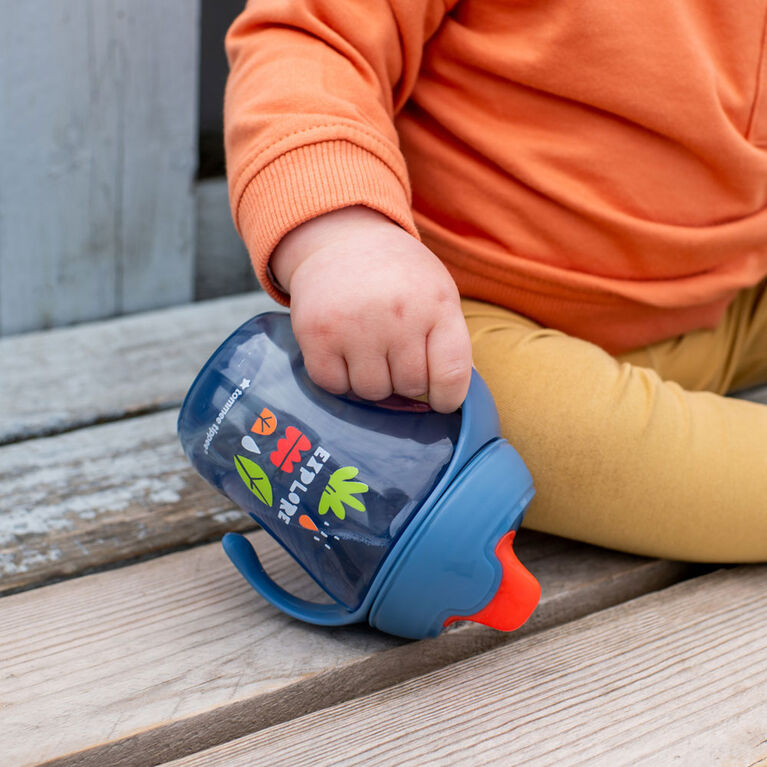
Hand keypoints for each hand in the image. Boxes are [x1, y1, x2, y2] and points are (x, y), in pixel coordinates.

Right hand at [271, 206, 472, 411]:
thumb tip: (448, 398)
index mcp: (437, 304)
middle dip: (404, 379)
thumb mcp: (437, 293)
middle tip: (394, 352)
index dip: (447, 398)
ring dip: (371, 380)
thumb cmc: (397, 276)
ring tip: (369, 349)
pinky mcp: (317, 334)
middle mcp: (398, 315)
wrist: (342, 238)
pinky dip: (339, 377)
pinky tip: (343, 352)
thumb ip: (448, 343)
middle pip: (409, 387)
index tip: (440, 399)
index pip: (450, 376)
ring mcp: (355, 325)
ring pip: (372, 391)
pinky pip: (334, 385)